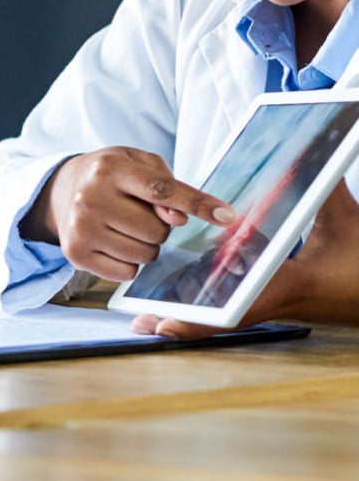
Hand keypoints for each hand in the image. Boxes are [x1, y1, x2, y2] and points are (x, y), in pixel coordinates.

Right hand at [20, 147, 234, 282]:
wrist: (58, 192)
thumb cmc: (108, 177)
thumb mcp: (138, 165)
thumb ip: (166, 185)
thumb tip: (180, 219)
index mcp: (110, 169)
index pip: (161, 190)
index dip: (197, 204)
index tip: (225, 216)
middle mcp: (90, 198)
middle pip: (157, 230)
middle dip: (160, 227)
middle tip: (140, 214)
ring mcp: (81, 229)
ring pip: (144, 254)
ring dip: (145, 246)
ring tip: (124, 228)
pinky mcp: (75, 254)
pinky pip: (126, 272)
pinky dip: (129, 263)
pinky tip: (113, 243)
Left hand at [138, 183, 358, 338]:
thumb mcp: (347, 222)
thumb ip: (325, 190)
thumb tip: (314, 156)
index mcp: (288, 284)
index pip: (236, 308)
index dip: (198, 319)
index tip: (160, 324)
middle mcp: (276, 299)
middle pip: (218, 316)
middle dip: (182, 318)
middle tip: (142, 322)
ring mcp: (277, 303)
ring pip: (225, 312)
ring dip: (192, 312)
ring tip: (149, 315)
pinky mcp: (281, 299)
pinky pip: (240, 303)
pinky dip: (214, 302)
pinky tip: (185, 296)